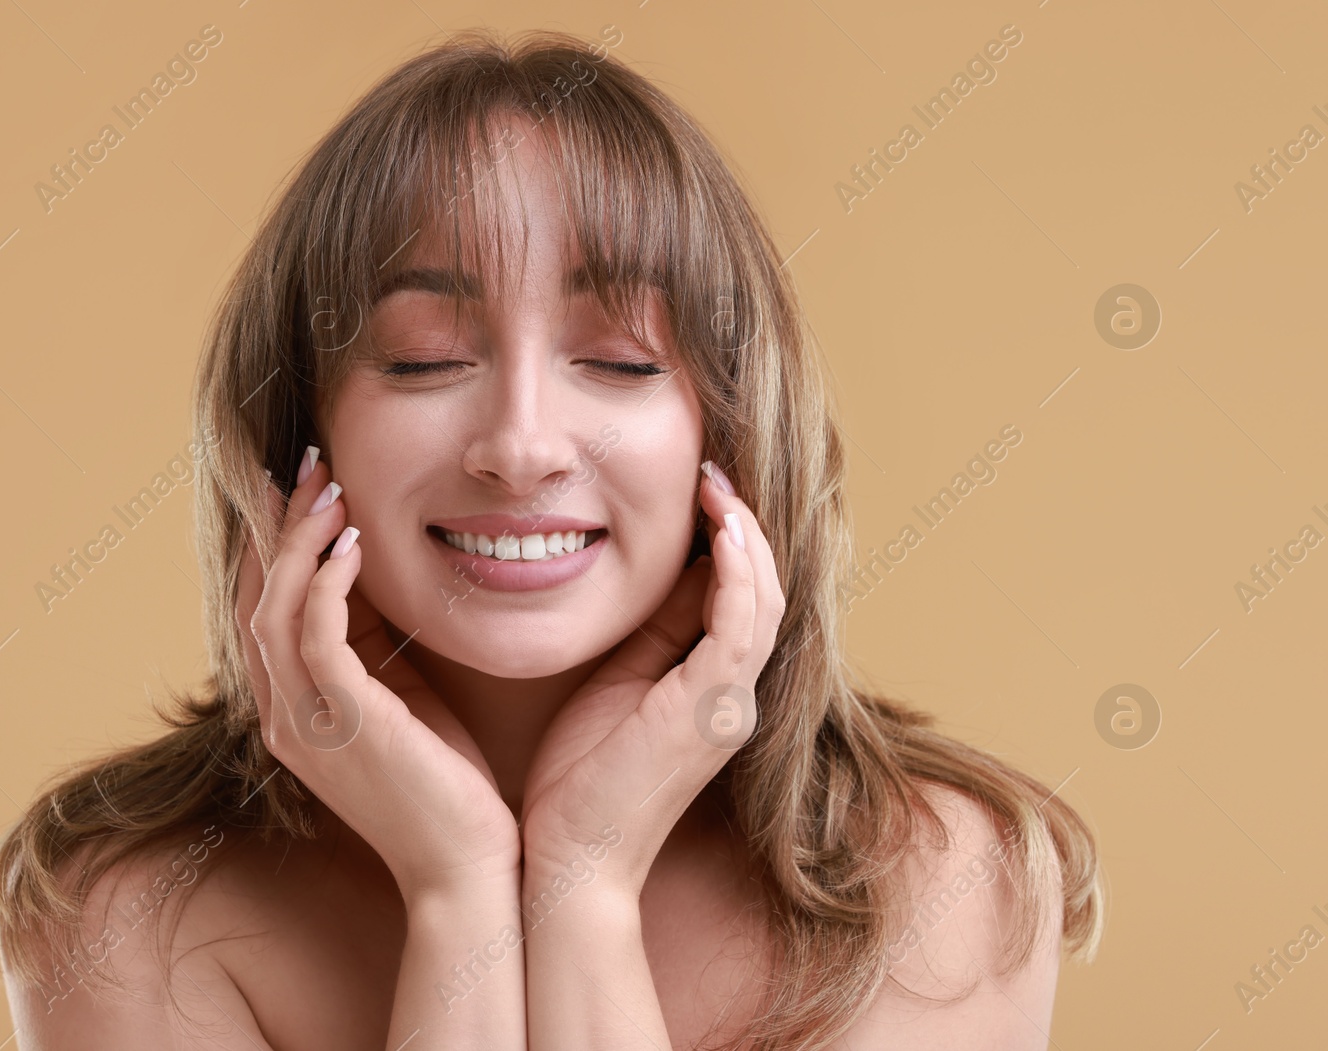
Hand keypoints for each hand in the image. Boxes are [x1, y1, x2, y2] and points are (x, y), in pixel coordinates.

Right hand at [236, 450, 521, 901]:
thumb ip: (374, 646)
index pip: (263, 610)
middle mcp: (282, 717)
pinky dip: (327, 580)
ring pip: (275, 608)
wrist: (468, 868)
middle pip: (255, 598)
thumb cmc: (447, 785)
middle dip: (277, 524)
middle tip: (307, 463)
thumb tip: (368, 572)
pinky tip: (353, 540)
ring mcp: (305, 724)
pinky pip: (315, 636)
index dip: (273, 543)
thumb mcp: (401, 699)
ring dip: (299, 539)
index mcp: (292, 712)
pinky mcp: (343, 725)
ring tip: (328, 484)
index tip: (296, 485)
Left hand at [517, 462, 784, 899]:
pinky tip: (722, 530)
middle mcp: (733, 696)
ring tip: (718, 485)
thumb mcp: (616, 685)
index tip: (702, 488)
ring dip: (745, 539)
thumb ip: (649, 636)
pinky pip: (740, 629)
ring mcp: (728, 706)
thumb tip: (659, 573)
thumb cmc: (580, 782)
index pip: (738, 600)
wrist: (572, 862)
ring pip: (763, 604)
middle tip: (714, 472)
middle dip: (744, 528)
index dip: (729, 542)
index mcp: (711, 691)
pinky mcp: (708, 712)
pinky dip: (738, 574)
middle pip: (762, 594)